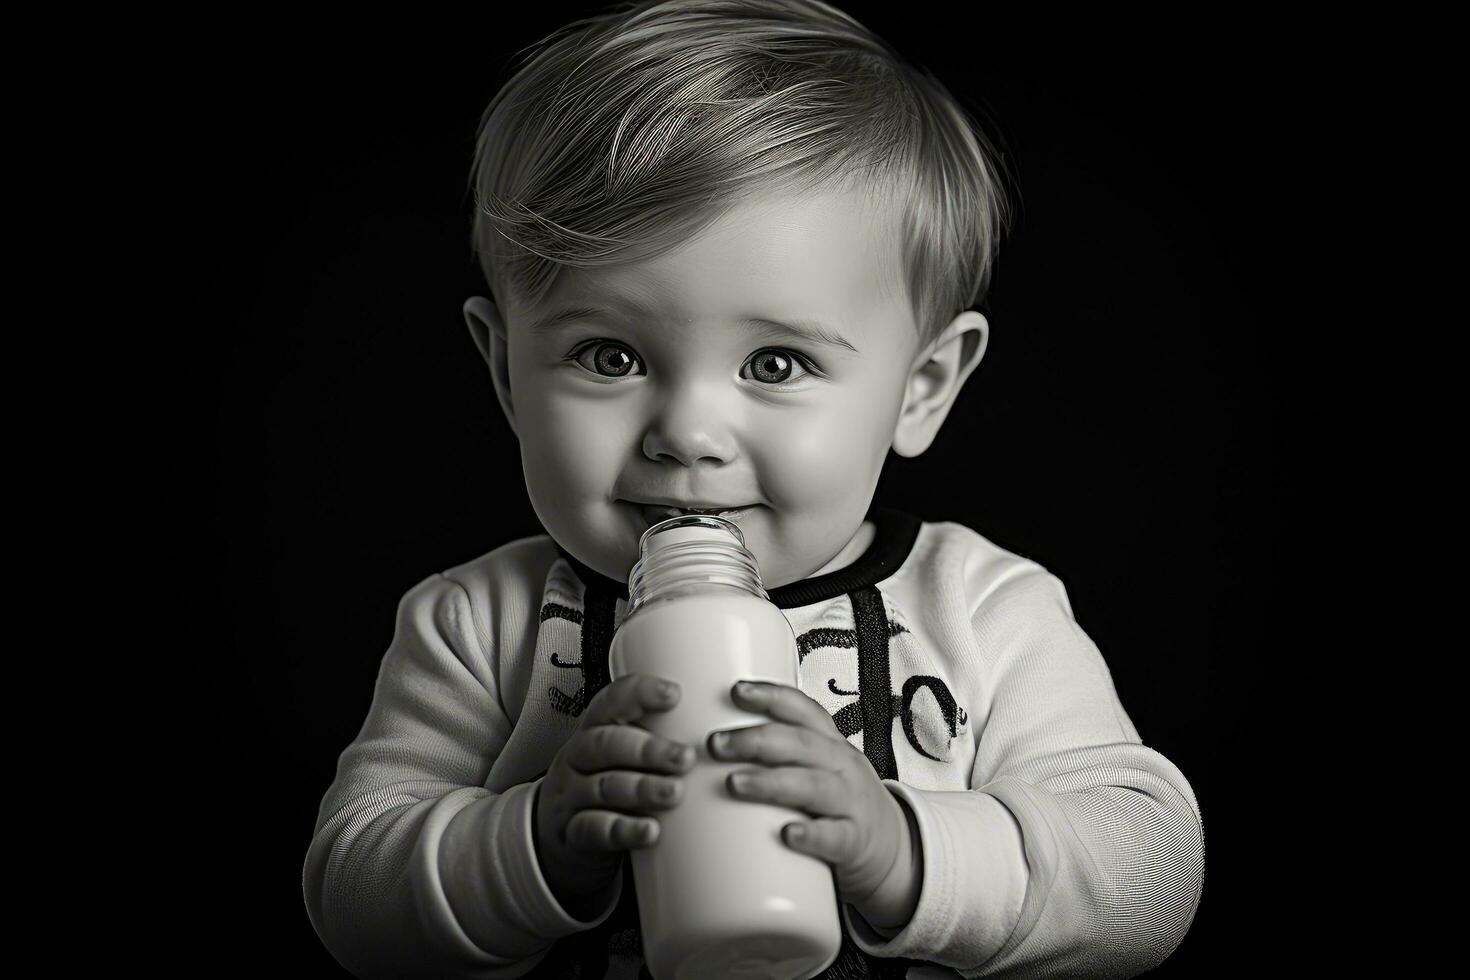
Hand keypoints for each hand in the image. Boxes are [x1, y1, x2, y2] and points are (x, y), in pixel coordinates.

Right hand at [533, 674, 694, 913]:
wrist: (562, 837)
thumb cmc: (608, 785)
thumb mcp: (624, 756)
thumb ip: (661, 739)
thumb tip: (729, 729)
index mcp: (596, 729)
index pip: (611, 701)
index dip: (639, 693)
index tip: (674, 694)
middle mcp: (580, 756)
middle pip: (607, 743)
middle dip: (648, 748)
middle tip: (686, 757)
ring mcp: (572, 795)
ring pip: (604, 786)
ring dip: (642, 788)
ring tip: (675, 793)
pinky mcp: (573, 832)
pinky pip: (594, 829)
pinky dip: (623, 829)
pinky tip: (650, 831)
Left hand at [707, 680, 910, 908]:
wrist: (893, 850)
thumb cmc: (839, 805)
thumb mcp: (819, 768)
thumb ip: (779, 756)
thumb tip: (711, 745)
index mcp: (830, 744)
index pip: (802, 709)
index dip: (771, 696)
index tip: (735, 690)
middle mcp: (842, 766)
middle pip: (800, 743)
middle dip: (755, 739)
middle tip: (715, 744)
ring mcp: (850, 803)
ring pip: (812, 785)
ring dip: (771, 782)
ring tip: (734, 783)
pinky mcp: (854, 842)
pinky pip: (833, 836)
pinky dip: (811, 834)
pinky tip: (787, 834)